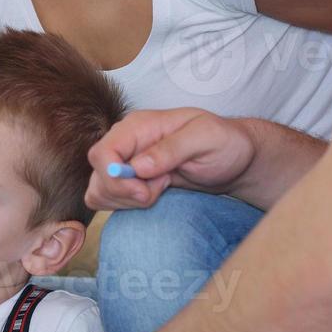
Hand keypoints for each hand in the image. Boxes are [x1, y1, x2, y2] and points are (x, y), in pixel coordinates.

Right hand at [86, 109, 256, 211]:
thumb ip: (172, 149)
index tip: (144, 190)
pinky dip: (125, 205)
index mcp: (138, 126)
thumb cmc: (224, 143)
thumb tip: (138, 166)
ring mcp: (125, 162)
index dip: (115, 178)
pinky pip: (108, 198)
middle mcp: (126, 143)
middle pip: (98, 175)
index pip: (101, 154)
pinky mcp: (129, 181)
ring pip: (99, 190)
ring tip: (161, 188)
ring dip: (127, 201)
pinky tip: (154, 195)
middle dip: (126, 193)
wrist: (233, 159)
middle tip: (160, 189)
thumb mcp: (205, 139)